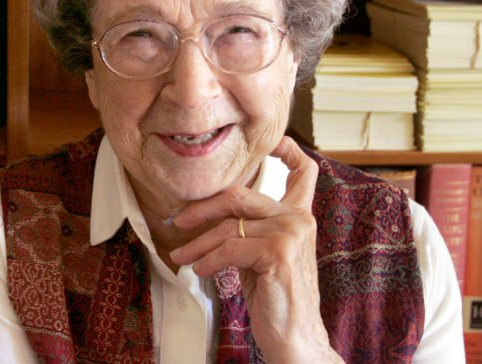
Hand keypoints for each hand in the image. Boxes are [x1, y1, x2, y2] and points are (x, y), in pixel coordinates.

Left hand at [168, 136, 342, 362]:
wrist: (296, 339)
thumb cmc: (276, 297)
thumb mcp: (261, 255)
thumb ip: (251, 228)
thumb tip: (207, 213)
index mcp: (299, 215)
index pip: (303, 172)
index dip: (286, 150)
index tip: (270, 142)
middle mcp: (300, 218)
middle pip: (239, 195)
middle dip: (201, 208)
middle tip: (178, 222)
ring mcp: (291, 232)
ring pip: (228, 224)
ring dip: (197, 242)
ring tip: (182, 256)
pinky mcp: (279, 252)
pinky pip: (229, 247)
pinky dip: (208, 260)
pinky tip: (201, 270)